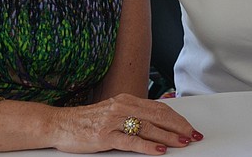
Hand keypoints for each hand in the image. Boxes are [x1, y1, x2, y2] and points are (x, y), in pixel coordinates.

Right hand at [51, 94, 201, 153]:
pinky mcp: (105, 136)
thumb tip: (156, 124)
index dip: (177, 118)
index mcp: (126, 100)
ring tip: (182, 143)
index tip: (189, 127)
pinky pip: (130, 141)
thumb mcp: (112, 113)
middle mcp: (122, 107)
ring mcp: (113, 121)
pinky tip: (159, 150)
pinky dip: (147, 146)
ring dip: (168, 136)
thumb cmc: (85, 122)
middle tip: (192, 135)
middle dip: (179, 126)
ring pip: (148, 127)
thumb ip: (132, 115)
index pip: (159, 108)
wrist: (59, 124)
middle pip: (158, 116)